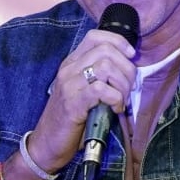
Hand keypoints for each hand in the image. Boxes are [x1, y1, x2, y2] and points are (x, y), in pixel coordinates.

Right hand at [26, 28, 136, 172]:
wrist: (48, 143)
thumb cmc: (72, 118)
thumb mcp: (86, 91)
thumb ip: (101, 76)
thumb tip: (130, 69)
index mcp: (72, 63)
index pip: (96, 37)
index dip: (119, 41)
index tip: (131, 56)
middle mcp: (69, 69)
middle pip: (106, 50)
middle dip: (127, 68)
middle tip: (129, 87)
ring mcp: (69, 84)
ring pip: (106, 67)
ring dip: (123, 84)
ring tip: (122, 99)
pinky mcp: (73, 102)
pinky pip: (102, 90)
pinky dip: (116, 99)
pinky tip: (115, 109)